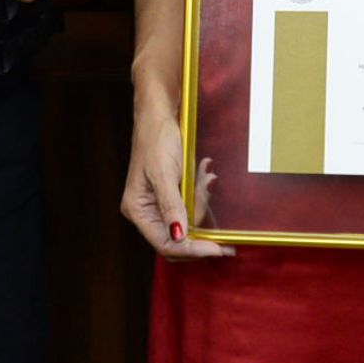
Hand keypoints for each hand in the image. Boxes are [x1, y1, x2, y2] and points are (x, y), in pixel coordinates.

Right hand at [121, 77, 230, 260]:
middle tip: (225, 233)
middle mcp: (146, 212)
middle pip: (177, 239)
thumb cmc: (157, 139)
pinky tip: (206, 176)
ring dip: (202, 206)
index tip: (217, 248)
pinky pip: (190, 205)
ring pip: (187, 222)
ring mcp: (159, 204)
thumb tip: (178, 236)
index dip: (192, 249)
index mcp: (138, 210)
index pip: (165, 243)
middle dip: (201, 232)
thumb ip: (171, 206)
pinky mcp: (171, 194)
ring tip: (208, 180)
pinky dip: (201, 195)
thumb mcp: (165, 173)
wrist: (159, 113)